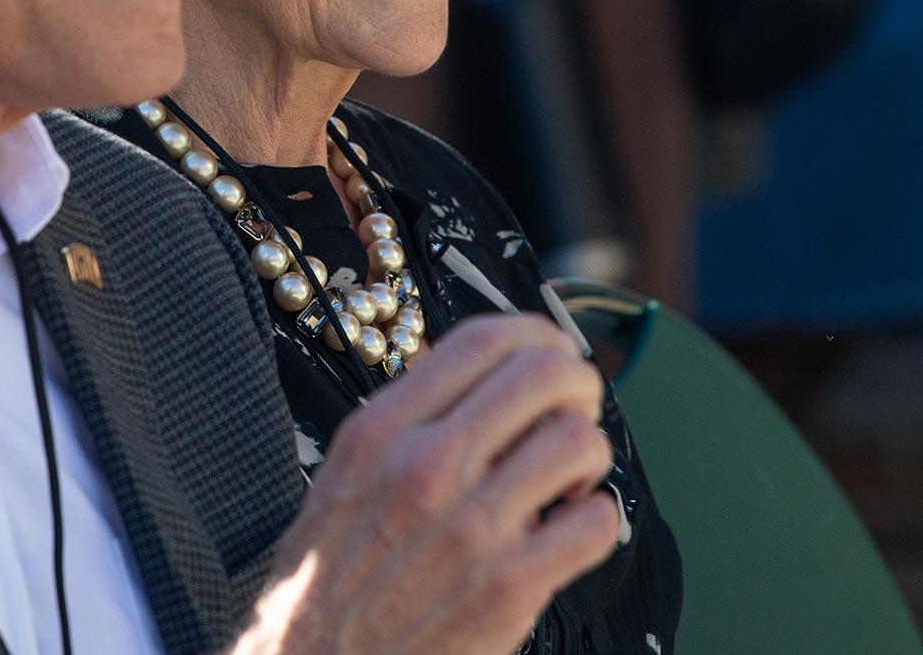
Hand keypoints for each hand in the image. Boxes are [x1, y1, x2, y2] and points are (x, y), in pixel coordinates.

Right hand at [229, 315, 622, 654]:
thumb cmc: (324, 584)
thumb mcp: (345, 476)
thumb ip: (405, 424)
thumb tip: (475, 383)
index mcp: (381, 431)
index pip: (483, 340)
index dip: (537, 334)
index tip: (550, 351)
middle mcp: (425, 467)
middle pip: (544, 375)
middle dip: (578, 385)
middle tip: (574, 411)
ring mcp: (470, 528)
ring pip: (580, 442)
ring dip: (590, 455)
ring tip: (568, 480)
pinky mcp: (509, 589)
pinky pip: (595, 524)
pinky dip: (597, 521)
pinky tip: (571, 530)